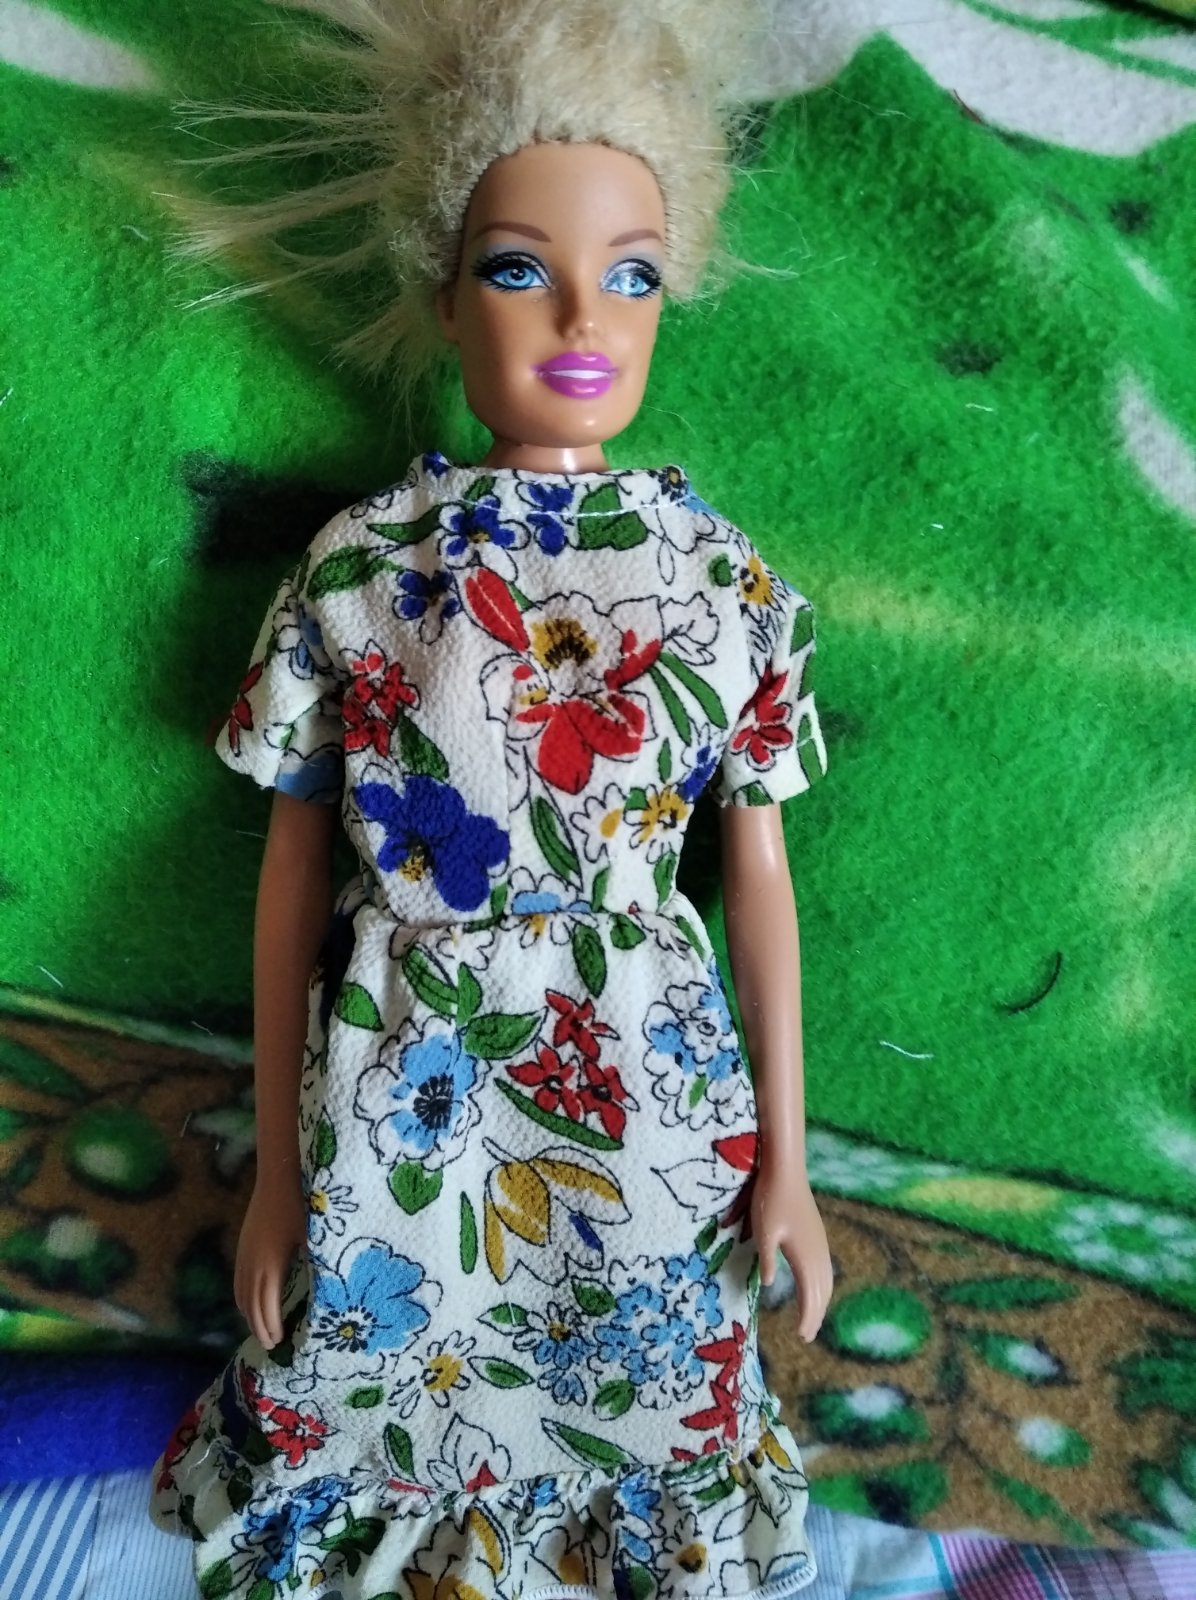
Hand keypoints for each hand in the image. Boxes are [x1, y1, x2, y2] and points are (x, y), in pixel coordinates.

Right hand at [234, 1173, 306, 1348]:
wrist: (280, 1172)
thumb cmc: (303, 1202)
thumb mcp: (316, 1238)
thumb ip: (317, 1267)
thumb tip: (326, 1295)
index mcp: (271, 1265)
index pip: (266, 1307)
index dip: (271, 1327)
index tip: (279, 1342)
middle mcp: (252, 1263)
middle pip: (250, 1304)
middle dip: (259, 1327)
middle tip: (271, 1344)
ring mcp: (244, 1252)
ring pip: (241, 1293)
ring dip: (249, 1314)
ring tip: (262, 1329)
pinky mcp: (244, 1242)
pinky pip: (238, 1279)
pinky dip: (243, 1297)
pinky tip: (251, 1302)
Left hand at [752, 1160, 832, 1342]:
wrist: (786, 1170)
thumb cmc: (770, 1199)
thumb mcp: (763, 1231)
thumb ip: (769, 1258)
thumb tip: (771, 1285)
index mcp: (804, 1255)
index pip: (810, 1294)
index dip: (808, 1317)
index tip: (802, 1336)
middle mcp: (818, 1252)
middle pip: (822, 1291)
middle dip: (816, 1315)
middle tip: (807, 1336)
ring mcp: (820, 1242)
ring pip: (827, 1280)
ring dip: (822, 1301)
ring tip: (814, 1318)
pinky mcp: (818, 1234)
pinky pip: (826, 1269)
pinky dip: (824, 1286)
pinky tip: (817, 1287)